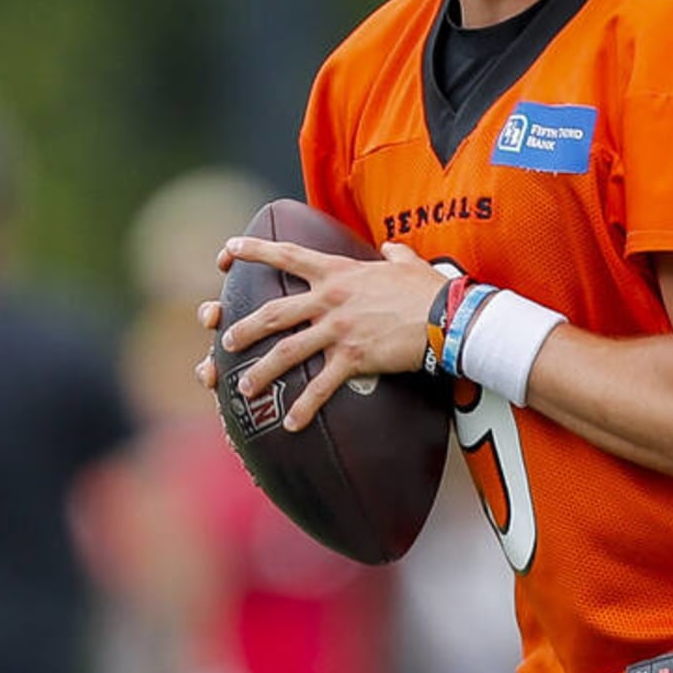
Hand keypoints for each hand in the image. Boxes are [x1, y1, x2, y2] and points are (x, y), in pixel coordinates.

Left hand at [193, 238, 442, 430]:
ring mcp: (339, 330)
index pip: (287, 256)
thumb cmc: (429, 289)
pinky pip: (320, 387)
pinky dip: (303, 407)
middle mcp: (330, 299)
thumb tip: (389, 248)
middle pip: (273, 313)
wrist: (447, 317)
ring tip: (244, 387)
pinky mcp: (353, 358)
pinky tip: (291, 424)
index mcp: (338, 272)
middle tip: (225, 342)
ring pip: (286, 352)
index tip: (229, 251)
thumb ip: (393, 254)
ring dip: (262, 371)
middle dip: (244, 328)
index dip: (254, 251)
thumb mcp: (408, 263)